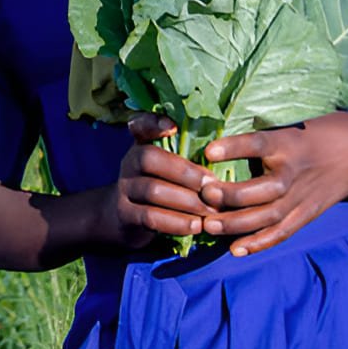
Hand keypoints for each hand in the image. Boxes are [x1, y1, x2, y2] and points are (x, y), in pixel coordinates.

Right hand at [98, 112, 218, 248]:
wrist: (126, 219)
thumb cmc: (160, 187)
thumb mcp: (166, 168)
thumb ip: (186, 157)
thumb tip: (224, 155)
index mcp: (141, 145)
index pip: (140, 125)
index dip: (153, 123)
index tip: (172, 126)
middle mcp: (129, 162)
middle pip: (149, 158)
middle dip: (185, 172)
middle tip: (213, 185)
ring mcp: (124, 189)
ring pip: (152, 190)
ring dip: (186, 201)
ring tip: (211, 210)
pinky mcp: (125, 215)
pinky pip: (150, 217)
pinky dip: (176, 222)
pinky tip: (197, 226)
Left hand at [196, 111, 347, 256]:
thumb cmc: (320, 132)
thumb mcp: (292, 124)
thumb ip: (262, 136)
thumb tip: (218, 139)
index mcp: (288, 142)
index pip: (258, 143)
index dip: (234, 147)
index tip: (210, 151)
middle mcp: (295, 171)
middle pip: (261, 189)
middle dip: (230, 195)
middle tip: (203, 193)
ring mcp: (303, 196)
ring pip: (268, 216)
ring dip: (237, 223)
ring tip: (208, 225)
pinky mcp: (308, 213)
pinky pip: (282, 232)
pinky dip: (259, 243)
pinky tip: (235, 249)